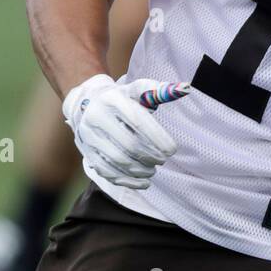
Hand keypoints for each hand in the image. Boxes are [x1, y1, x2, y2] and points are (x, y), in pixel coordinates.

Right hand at [62, 74, 191, 189]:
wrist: (85, 103)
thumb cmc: (121, 98)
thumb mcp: (137, 90)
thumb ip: (160, 91)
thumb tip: (185, 89)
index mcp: (112, 99)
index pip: (138, 121)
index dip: (157, 138)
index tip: (172, 150)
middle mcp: (96, 116)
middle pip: (128, 144)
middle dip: (150, 156)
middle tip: (163, 160)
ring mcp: (88, 136)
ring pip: (117, 160)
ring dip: (140, 170)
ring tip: (153, 170)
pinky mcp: (86, 152)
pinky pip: (107, 171)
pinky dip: (127, 181)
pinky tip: (143, 182)